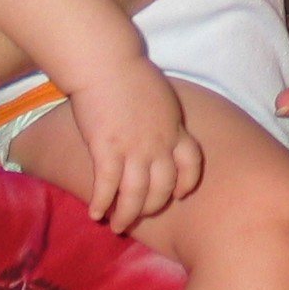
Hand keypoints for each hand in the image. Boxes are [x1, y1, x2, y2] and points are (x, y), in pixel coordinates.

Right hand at [65, 58, 203, 232]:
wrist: (108, 64)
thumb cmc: (131, 74)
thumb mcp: (162, 97)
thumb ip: (163, 118)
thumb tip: (159, 127)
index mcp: (175, 128)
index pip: (192, 164)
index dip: (187, 183)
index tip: (180, 194)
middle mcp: (159, 144)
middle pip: (163, 187)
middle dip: (153, 206)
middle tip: (141, 216)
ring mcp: (134, 149)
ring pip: (136, 195)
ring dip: (127, 215)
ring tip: (118, 226)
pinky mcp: (107, 150)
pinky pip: (107, 187)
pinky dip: (102, 203)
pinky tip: (96, 214)